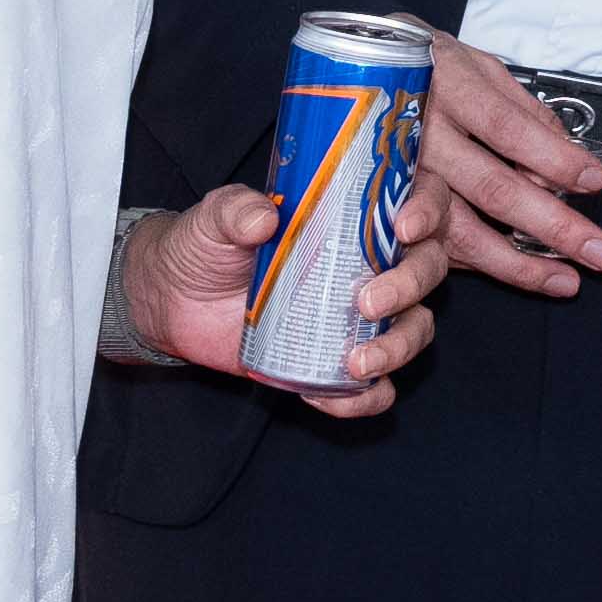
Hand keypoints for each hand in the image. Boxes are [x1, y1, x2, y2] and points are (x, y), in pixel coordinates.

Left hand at [121, 185, 462, 411]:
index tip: (403, 226)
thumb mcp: (214, 218)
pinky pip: (375, 389)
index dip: (428, 211)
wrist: (174, 302)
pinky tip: (327, 396)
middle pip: (426, 269)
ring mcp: (358, 317)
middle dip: (409, 286)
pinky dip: (364, 398)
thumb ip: (235, 210)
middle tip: (367, 303)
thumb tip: (263, 218)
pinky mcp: (336, 362)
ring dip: (398, 347)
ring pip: (414, 329)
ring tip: (357, 364)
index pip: (417, 203)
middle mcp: (369, 265)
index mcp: (353, 218)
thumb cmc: (204, 246)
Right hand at [412, 43, 601, 295]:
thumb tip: (568, 153)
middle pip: (492, 186)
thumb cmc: (423, 69)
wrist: (345, 79)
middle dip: (551, 223)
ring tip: (565, 280)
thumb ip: (520, 108)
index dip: (552, 158)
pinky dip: (483, 266)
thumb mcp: (473, 65)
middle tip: (599, 251)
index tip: (594, 181)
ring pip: (460, 230)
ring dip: (519, 263)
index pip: (506, 128)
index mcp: (446, 88)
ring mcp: (400, 180)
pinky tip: (524, 278)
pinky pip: (437, 247)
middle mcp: (421, 137)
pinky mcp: (388, 213)